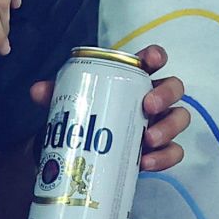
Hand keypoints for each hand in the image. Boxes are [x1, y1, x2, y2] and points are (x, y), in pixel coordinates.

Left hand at [29, 44, 191, 173]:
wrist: (84, 152)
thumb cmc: (86, 115)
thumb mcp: (70, 104)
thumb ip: (55, 95)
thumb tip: (37, 90)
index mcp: (133, 79)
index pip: (153, 60)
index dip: (156, 56)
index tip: (151, 61)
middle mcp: (153, 98)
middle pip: (174, 87)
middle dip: (165, 93)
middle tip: (148, 106)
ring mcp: (160, 124)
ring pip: (180, 118)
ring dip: (168, 127)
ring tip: (148, 139)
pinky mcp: (160, 151)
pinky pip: (174, 152)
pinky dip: (165, 157)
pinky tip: (146, 163)